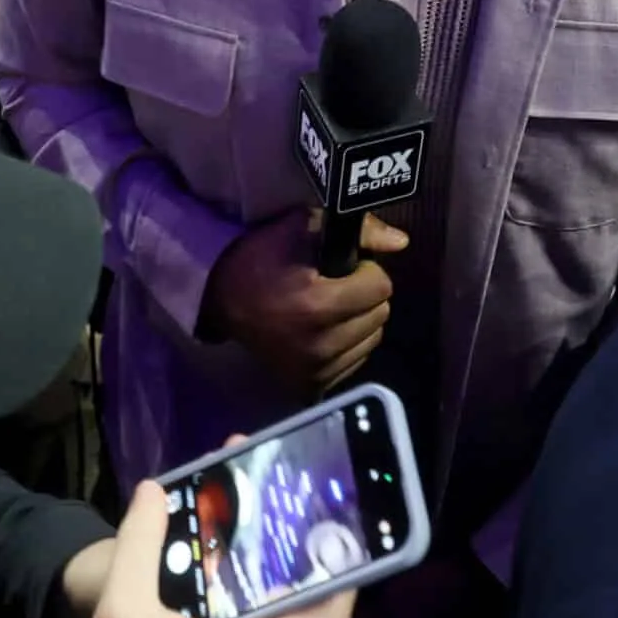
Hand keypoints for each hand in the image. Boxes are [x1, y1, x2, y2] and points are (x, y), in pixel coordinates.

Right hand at [58, 482, 351, 617]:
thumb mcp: (121, 614)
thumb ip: (140, 548)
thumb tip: (153, 491)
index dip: (343, 573)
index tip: (338, 527)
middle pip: (292, 613)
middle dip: (284, 559)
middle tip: (274, 508)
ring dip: (252, 581)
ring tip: (239, 528)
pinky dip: (228, 603)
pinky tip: (206, 572)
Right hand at [201, 208, 406, 393]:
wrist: (215, 305)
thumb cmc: (257, 261)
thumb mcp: (301, 229)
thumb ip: (358, 231)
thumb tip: (401, 243)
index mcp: (318, 306)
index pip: (381, 287)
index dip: (366, 270)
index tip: (343, 267)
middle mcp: (321, 346)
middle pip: (380, 314)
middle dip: (365, 295)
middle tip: (336, 287)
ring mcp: (315, 371)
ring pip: (373, 339)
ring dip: (360, 320)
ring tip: (330, 309)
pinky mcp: (310, 388)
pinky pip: (355, 362)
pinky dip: (347, 344)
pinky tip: (323, 331)